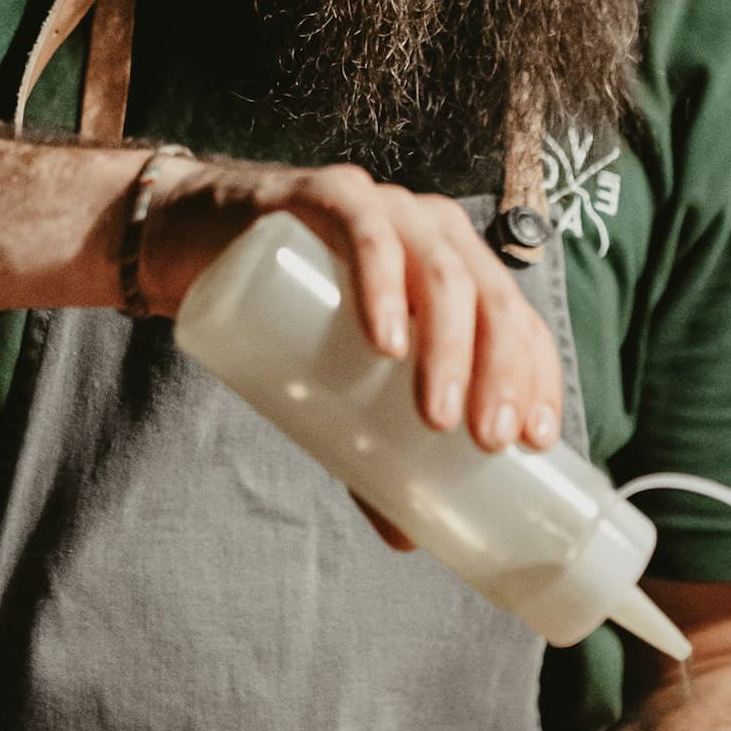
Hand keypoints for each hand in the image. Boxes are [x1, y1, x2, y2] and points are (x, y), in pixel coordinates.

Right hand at [136, 157, 565, 456]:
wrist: (193, 243)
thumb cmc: (288, 314)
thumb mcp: (338, 385)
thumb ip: (372, 446)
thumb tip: (408, 536)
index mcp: (457, 268)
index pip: (518, 318)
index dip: (538, 375)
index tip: (536, 440)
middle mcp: (433, 230)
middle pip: (491, 297)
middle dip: (501, 372)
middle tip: (488, 441)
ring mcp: (384, 206)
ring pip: (441, 269)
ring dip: (450, 346)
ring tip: (437, 414)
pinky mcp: (323, 194)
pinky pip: (368, 232)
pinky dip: (384, 284)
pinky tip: (388, 339)